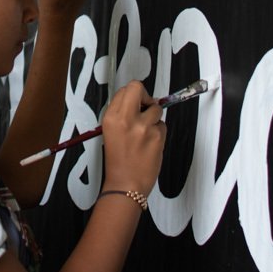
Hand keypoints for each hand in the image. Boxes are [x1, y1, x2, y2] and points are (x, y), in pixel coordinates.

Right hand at [101, 82, 166, 196]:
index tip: (136, 104)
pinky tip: (150, 143)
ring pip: (156, 108)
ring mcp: (143, 127)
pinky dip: (158, 131)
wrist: (126, 183)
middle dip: (145, 97)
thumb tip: (136, 100)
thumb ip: (120, 114)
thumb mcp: (110, 132)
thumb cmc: (118, 160)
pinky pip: (162, 125)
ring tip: (146, 132)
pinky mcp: (158, 136)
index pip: (125, 90)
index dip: (133, 96)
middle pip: (138, 88)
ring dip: (154, 117)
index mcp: (111, 117)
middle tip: (145, 108)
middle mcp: (126, 119)